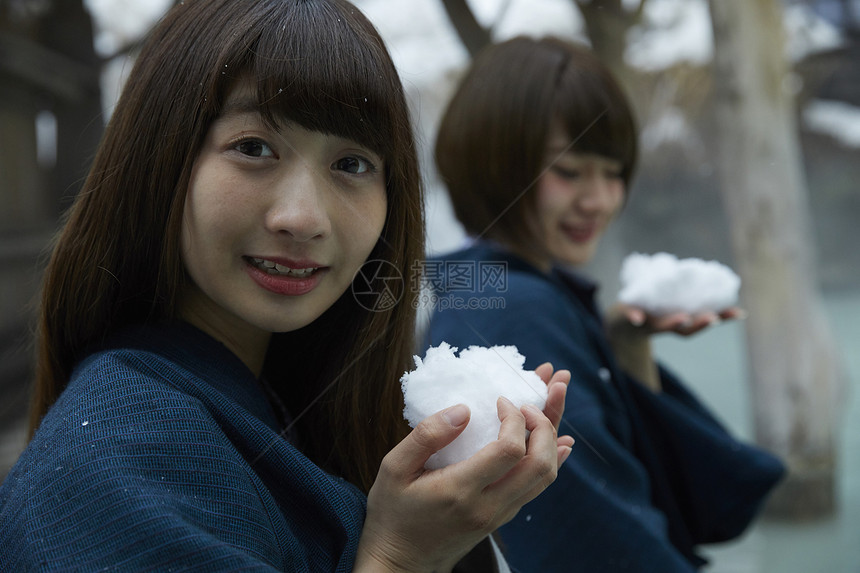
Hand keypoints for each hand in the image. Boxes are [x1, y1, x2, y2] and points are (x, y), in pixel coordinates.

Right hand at [355, 368, 571, 572]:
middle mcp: (489, 507)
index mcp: (461, 490)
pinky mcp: (503, 517)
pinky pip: (537, 488)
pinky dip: (550, 460)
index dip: (514, 417)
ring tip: (548, 407)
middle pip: (540, 464)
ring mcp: (500, 515)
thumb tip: (464, 409)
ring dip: (552, 438)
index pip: (509, 450)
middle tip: (530, 400)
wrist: (400, 563)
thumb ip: (427, 435)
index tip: (500, 400)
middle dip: (545, 423)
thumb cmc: (393, 513)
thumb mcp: (394, 468)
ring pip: (545, 477)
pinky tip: (558, 440)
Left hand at [611, 304, 744, 337]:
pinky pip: (632, 317)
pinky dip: (635, 318)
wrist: (620, 323)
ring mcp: (648, 323)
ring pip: (662, 327)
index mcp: (680, 322)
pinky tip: (636, 318)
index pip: (704, 321)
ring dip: (673, 323)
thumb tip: (721, 282)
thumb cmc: (655, 311)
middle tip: (713, 318)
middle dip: (700, 324)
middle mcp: (666, 326)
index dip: (722, 317)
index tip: (739, 313)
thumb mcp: (675, 302)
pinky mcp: (629, 316)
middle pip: (686, 331)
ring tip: (683, 318)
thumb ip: (693, 295)